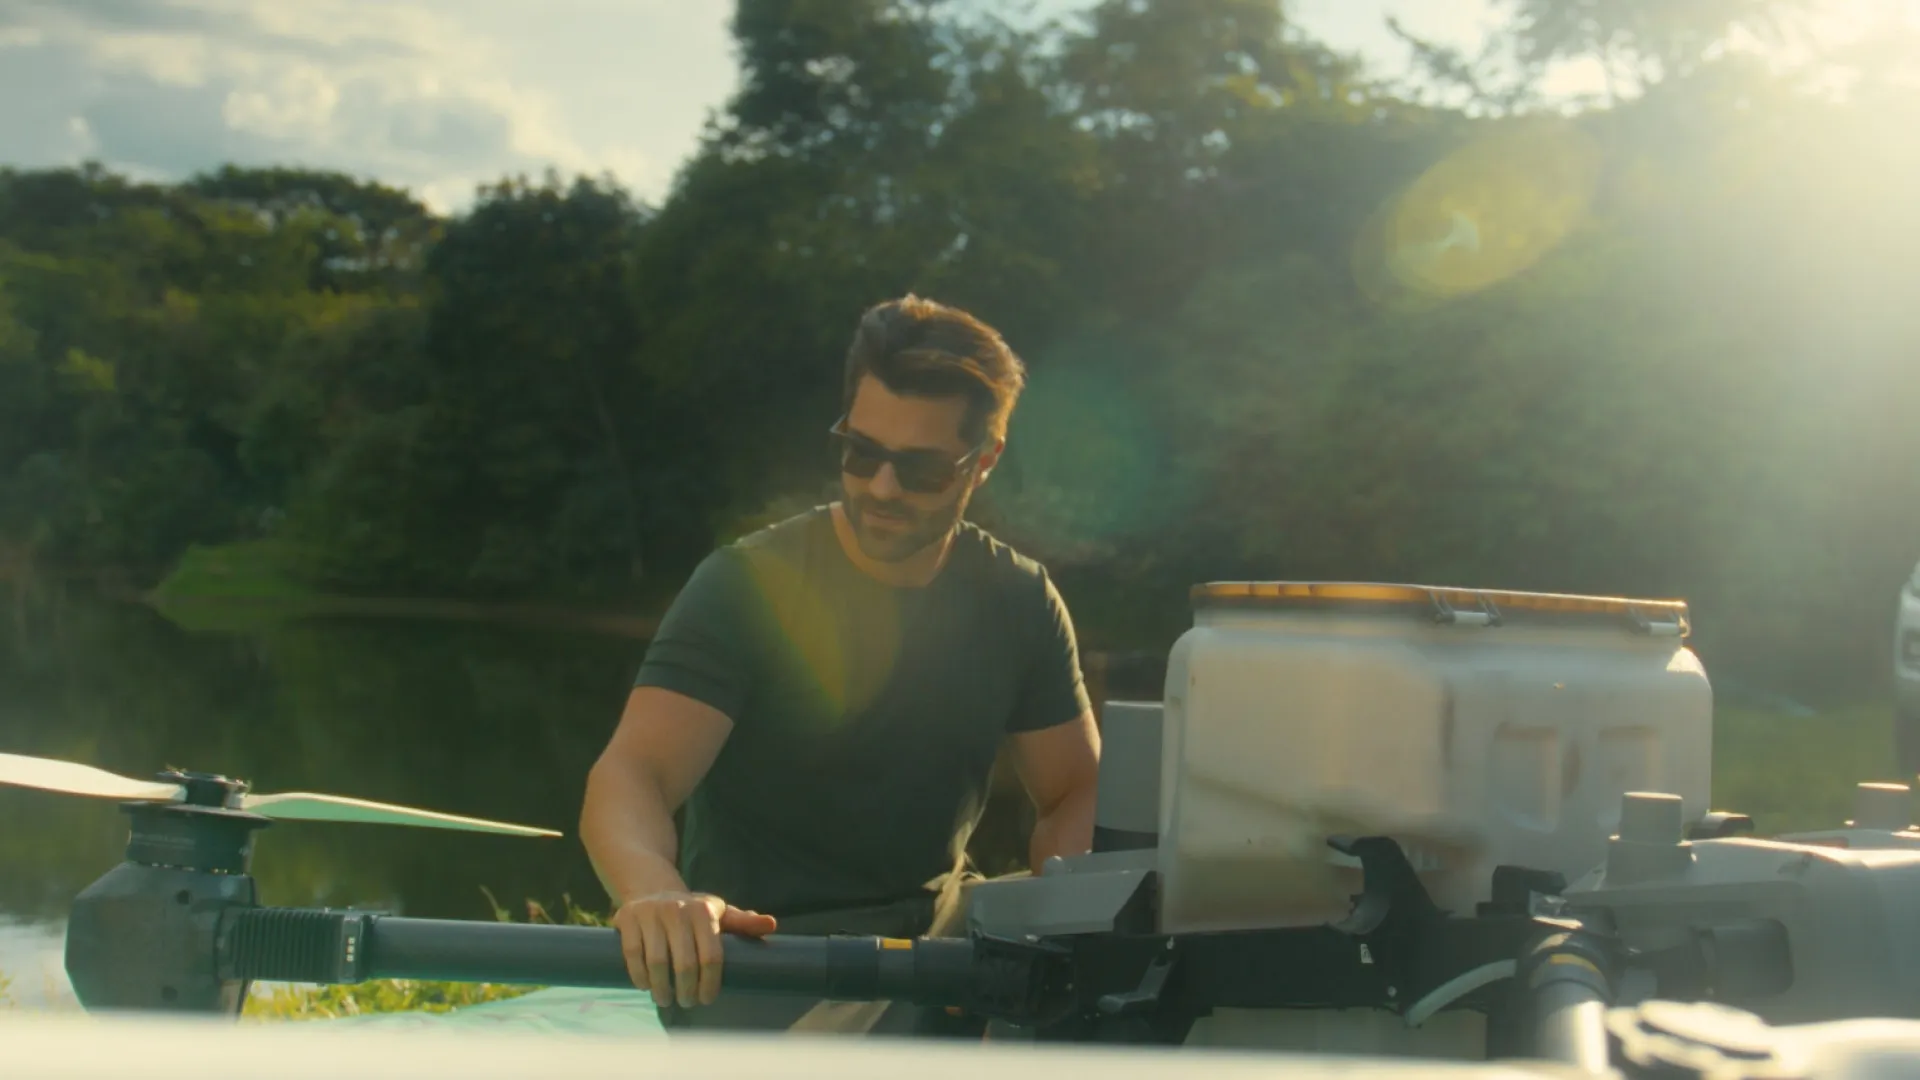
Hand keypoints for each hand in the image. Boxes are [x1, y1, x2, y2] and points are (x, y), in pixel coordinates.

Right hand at [611, 891, 776, 1007]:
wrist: (651, 888)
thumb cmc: (692, 910)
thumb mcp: (719, 912)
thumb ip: (743, 922)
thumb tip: (771, 925)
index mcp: (704, 910)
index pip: (711, 955)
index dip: (710, 983)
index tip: (708, 999)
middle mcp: (677, 909)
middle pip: (684, 963)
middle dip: (686, 990)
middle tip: (687, 1002)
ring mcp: (650, 913)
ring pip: (656, 961)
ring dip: (661, 988)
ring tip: (666, 1000)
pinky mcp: (627, 918)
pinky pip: (632, 954)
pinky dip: (639, 975)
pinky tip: (645, 986)